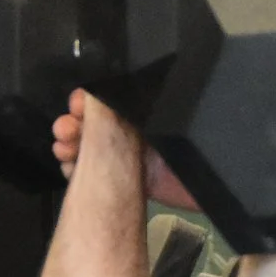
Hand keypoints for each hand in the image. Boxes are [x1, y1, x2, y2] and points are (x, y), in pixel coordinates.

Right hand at [52, 93, 199, 209]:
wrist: (212, 186)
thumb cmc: (188, 143)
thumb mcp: (155, 117)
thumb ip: (124, 106)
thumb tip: (94, 90)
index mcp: (147, 109)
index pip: (109, 99)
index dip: (88, 100)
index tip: (75, 105)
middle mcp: (138, 129)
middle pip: (96, 123)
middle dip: (74, 124)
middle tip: (63, 132)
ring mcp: (134, 156)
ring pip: (93, 148)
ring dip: (72, 146)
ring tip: (62, 150)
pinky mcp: (132, 181)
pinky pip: (99, 174)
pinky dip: (80, 171)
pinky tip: (69, 171)